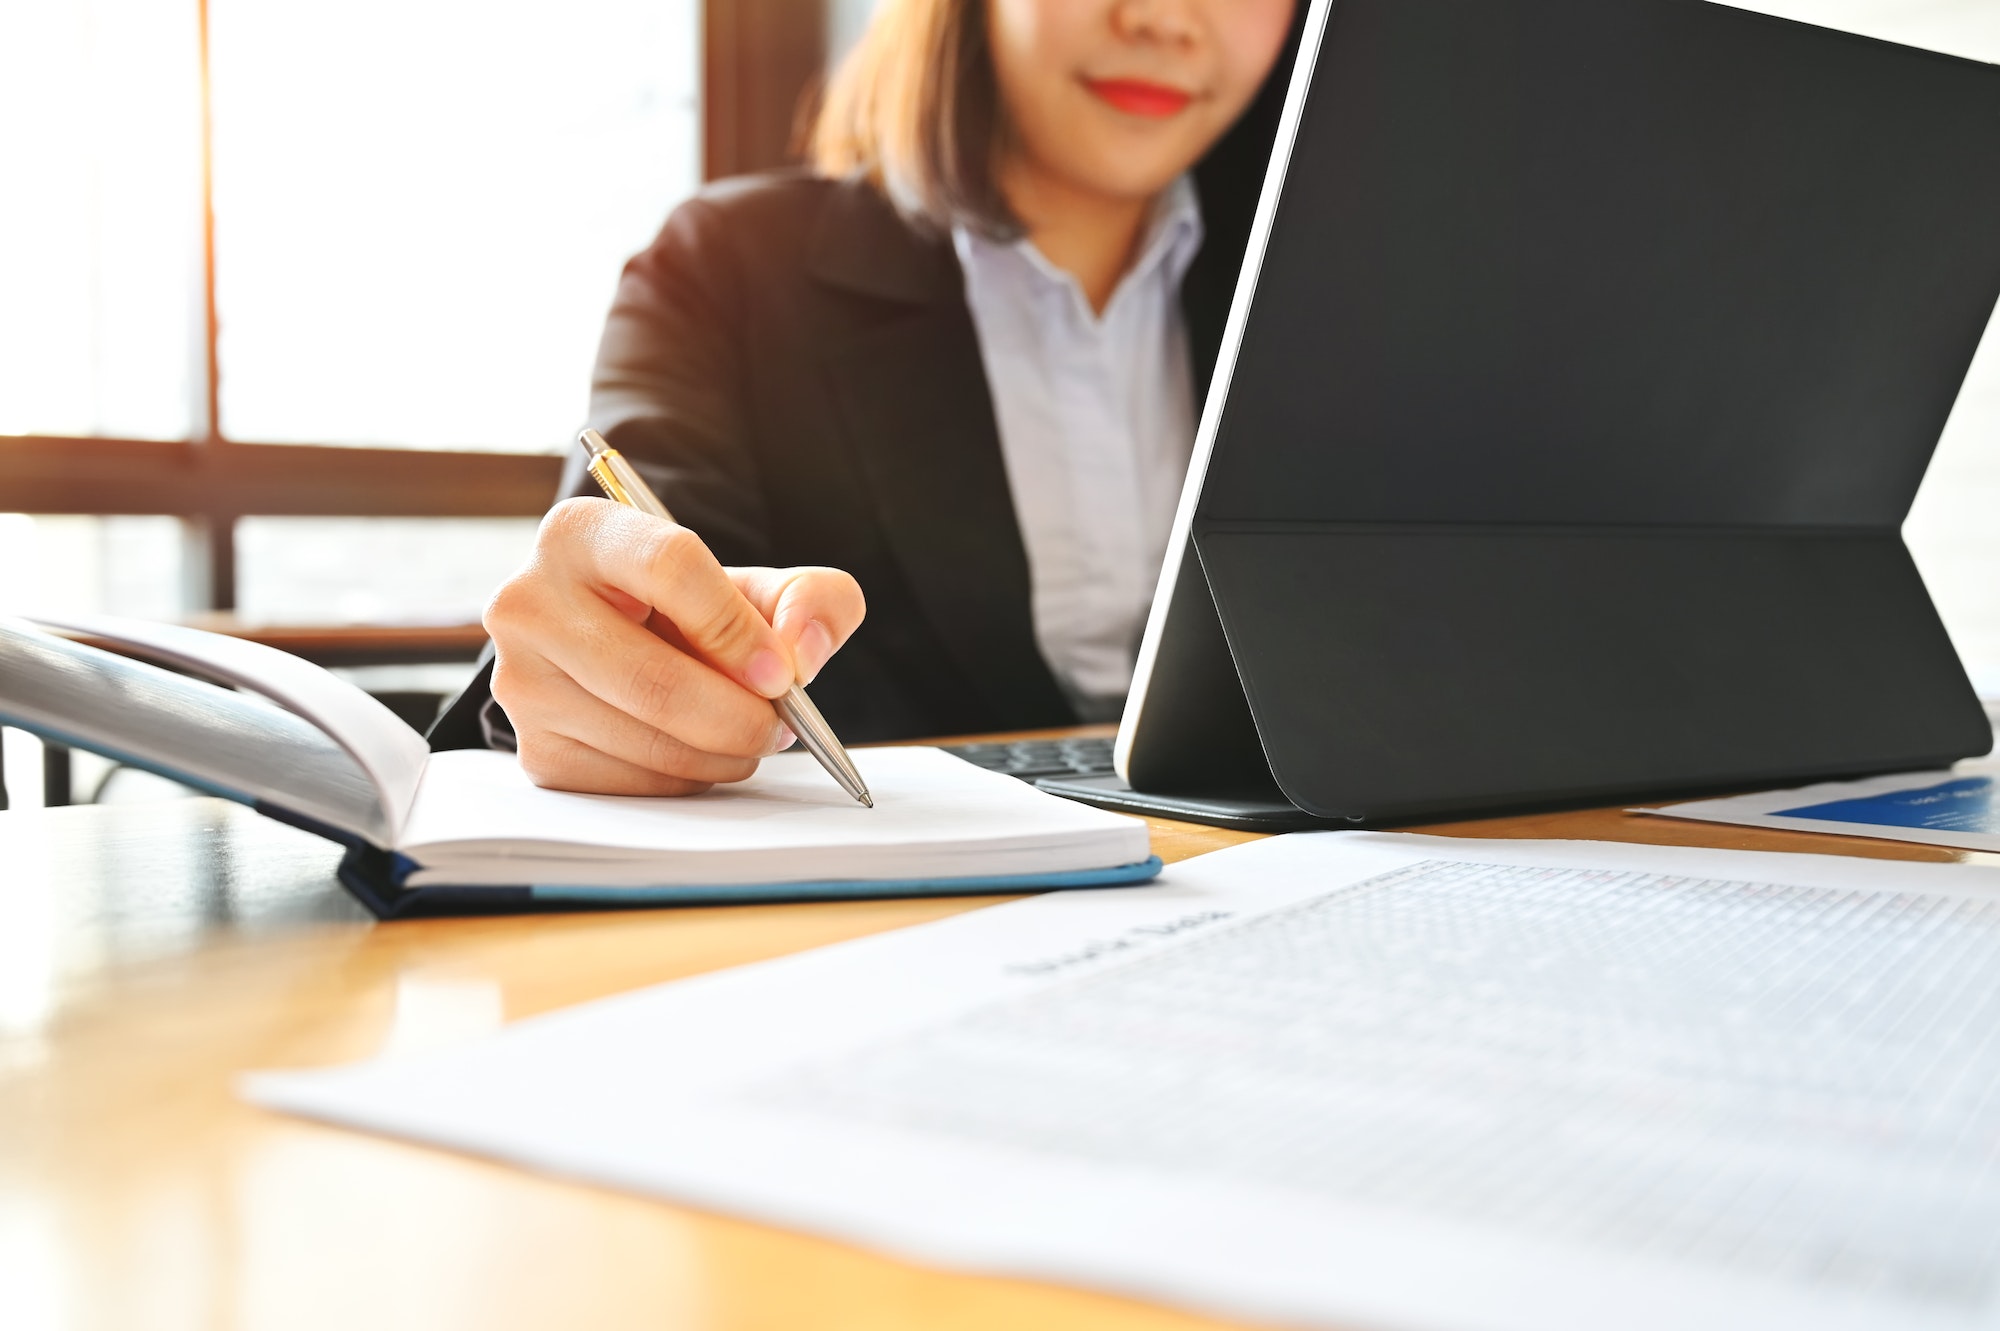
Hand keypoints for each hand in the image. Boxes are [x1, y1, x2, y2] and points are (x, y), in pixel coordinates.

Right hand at [484, 498, 865, 794]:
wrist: (635, 648)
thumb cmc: (698, 613)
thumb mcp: (764, 587)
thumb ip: (813, 600)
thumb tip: (800, 653)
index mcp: (583, 532)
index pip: (669, 568)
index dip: (737, 629)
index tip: (781, 673)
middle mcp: (529, 601)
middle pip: (654, 678)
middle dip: (740, 716)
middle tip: (781, 727)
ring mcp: (521, 680)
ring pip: (646, 739)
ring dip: (722, 754)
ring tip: (749, 736)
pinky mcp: (535, 749)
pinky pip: (629, 782)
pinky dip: (686, 779)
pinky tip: (701, 753)